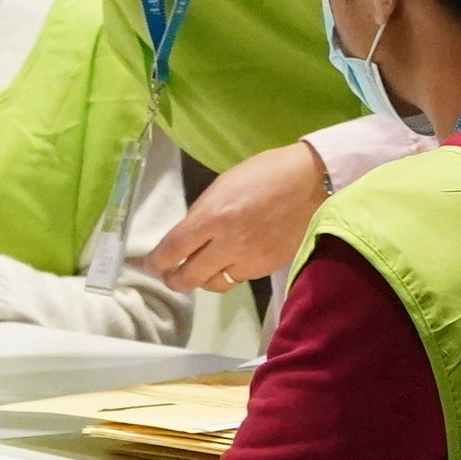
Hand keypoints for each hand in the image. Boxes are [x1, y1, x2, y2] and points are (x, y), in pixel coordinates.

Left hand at [145, 144, 327, 294]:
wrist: (310, 182)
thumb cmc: (262, 175)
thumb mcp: (220, 189)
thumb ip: (201, 215)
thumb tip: (186, 238)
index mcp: (212, 217)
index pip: (172, 250)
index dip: (156, 262)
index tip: (150, 264)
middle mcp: (228, 243)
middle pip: (189, 277)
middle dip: (173, 280)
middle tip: (169, 276)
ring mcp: (251, 258)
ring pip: (214, 284)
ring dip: (202, 279)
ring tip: (199, 270)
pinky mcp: (269, 267)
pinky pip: (239, 279)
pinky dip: (229, 273)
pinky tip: (229, 262)